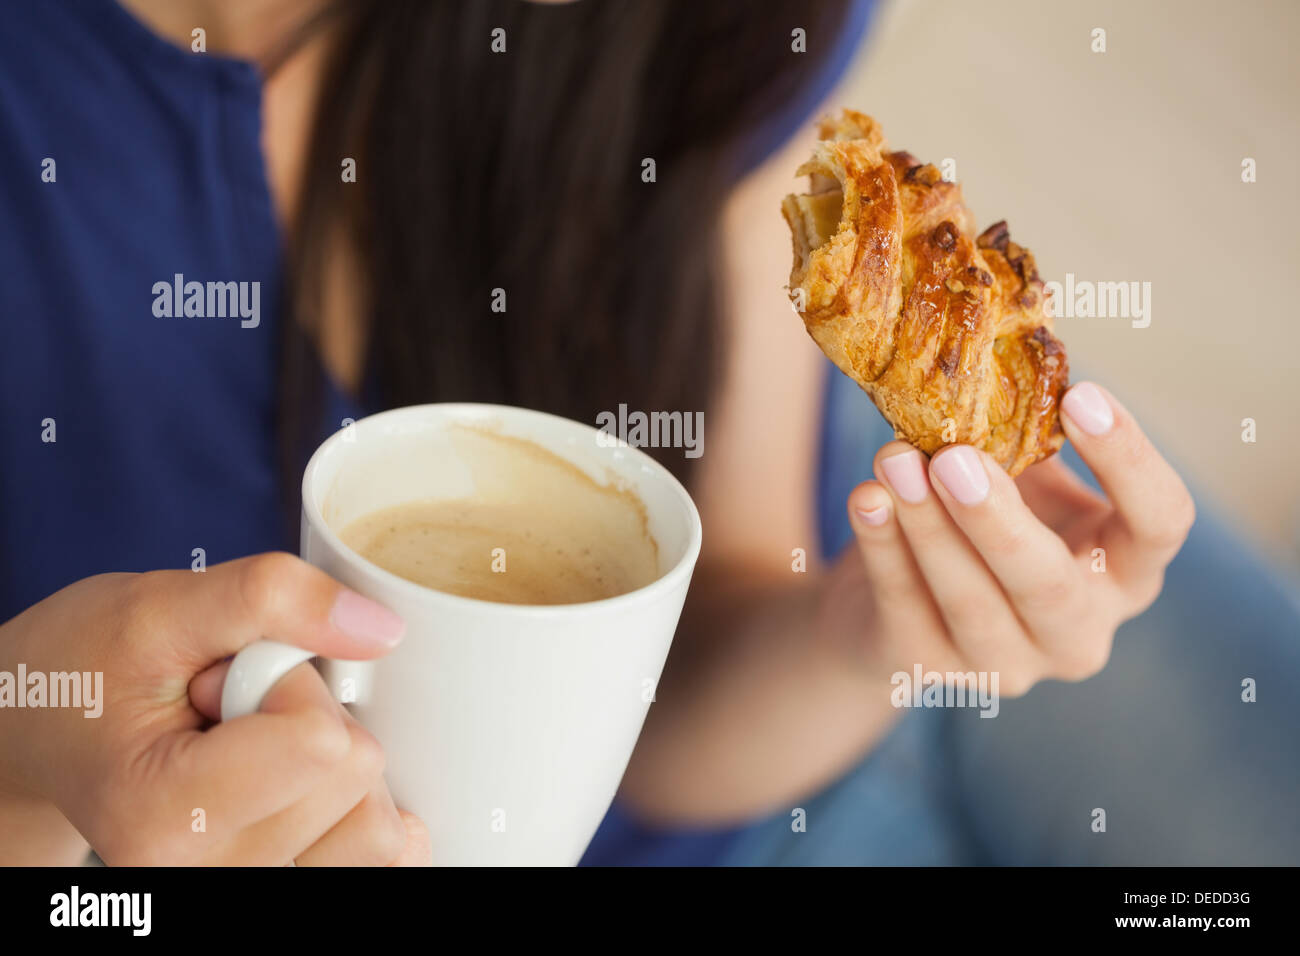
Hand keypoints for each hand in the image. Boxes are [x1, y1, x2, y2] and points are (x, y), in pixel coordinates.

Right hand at [0, 553, 431, 864]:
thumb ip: (267, 599)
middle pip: (354, 774)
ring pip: (378, 824)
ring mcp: (247, 892)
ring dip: (334, 764)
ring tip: (255, 747)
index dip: (288, 680)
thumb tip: (379, 630)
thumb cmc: (87, 671)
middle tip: (230, 712)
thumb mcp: (157, 607)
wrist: (44, 733)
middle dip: (311, 717)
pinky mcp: (288, 886)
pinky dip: (361, 806)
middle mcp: (208, 878)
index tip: (221, 681)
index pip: (320, 741)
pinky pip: (387, 857)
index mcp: (166, 817)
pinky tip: (304, 786)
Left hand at [829, 382, 1193, 695]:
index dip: (1130, 462)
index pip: (1160, 524)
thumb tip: (1010, 351)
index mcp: (1123, 571)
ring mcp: (1006, 664)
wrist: (884, 605)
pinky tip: (867, 498)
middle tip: (955, 456)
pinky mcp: (929, 670)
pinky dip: (882, 549)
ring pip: (971, 601)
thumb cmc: (973, 521)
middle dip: (999, 519)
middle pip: (1051, 583)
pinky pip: (905, 607)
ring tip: (895, 460)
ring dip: (929, 527)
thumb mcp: (1015, 478)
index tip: (1081, 395)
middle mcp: (1078, 631)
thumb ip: (1024, 435)